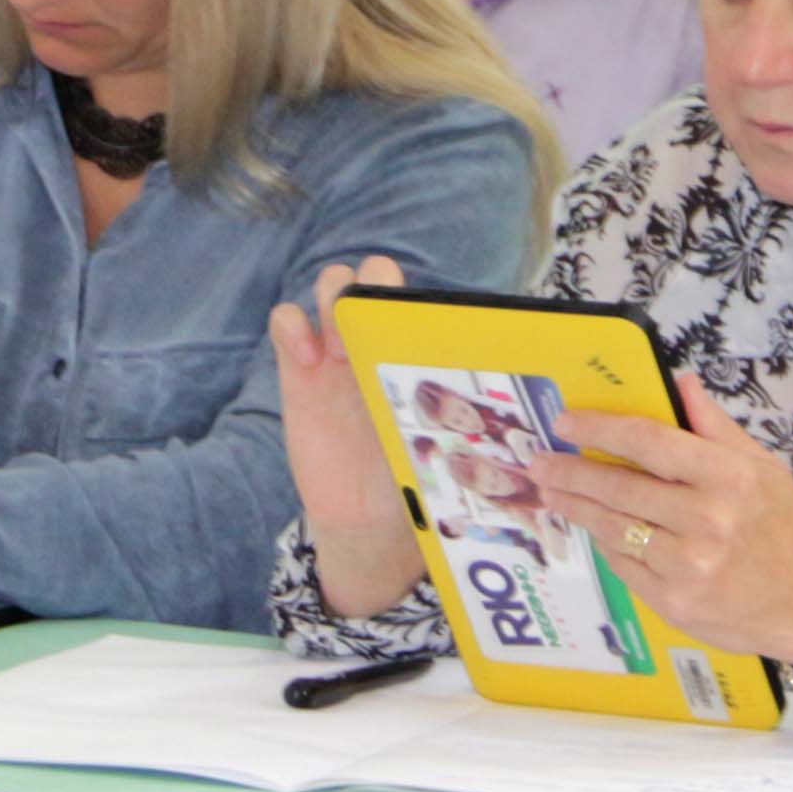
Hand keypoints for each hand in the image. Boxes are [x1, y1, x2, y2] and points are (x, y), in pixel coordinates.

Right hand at [270, 256, 426, 617]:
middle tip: (373, 331)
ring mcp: (336, 350)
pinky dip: (291, 327)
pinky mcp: (299, 368)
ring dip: (332, 299)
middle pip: (372, 274)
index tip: (414, 328)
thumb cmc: (414, 473)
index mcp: (417, 351)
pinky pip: (286, 322)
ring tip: (340, 352)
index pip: (417, 295)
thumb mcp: (441, 439)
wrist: (368, 517)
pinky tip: (306, 360)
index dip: (414, 296)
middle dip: (372, 284)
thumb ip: (455, 412)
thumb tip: (506, 401)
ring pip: (330, 283)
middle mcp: (378, 340)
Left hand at [528, 374, 792, 666]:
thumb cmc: (781, 526)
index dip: (601, 428)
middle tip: (540, 461)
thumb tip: (679, 383)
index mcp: (729, 476)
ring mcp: (689, 565)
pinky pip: (624, 565)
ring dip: (576, 507)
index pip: (650, 441)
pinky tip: (594, 528)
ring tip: (552, 493)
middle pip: (621, 486)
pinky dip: (606, 543)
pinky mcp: (675, 602)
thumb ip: (714, 426)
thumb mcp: (760, 466)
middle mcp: (708, 519)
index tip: (567, 422)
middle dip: (571, 471)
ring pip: (614, 527)